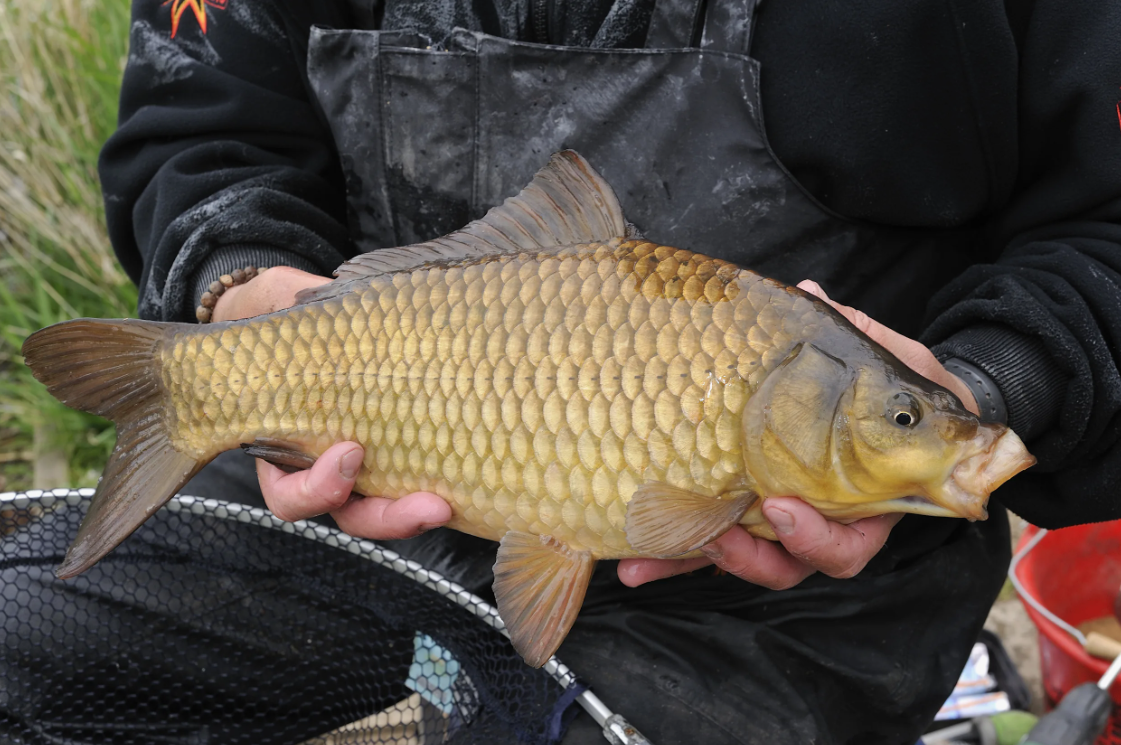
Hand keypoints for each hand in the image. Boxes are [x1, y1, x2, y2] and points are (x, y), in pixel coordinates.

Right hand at [214, 266, 451, 538]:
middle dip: (387, 517)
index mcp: (286, 442)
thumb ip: (285, 307)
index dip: (315, 489)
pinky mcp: (410, 449)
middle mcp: (327, 464)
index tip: (349, 451)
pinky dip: (446, 484)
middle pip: (351, 514)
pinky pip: (424, 480)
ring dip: (419, 514)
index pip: (291, 494)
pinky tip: (471, 477)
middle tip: (427, 505)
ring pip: (390, 508)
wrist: (320, 309)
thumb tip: (312, 295)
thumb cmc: (290, 310)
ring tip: (449, 503)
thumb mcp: (279, 304)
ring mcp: (370, 462)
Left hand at [617, 279, 975, 589]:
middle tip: (718, 535)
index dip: (815, 538)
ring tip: (651, 550)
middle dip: (749, 558)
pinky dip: (670, 553)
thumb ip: (852, 335)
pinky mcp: (735, 515)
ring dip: (697, 557)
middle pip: (787, 563)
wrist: (870, 397)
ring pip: (740, 557)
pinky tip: (629, 561)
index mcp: (861, 500)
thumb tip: (811, 294)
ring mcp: (772, 520)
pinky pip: (706, 541)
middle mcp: (817, 519)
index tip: (779, 507)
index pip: (846, 544)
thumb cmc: (885, 385)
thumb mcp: (879, 358)